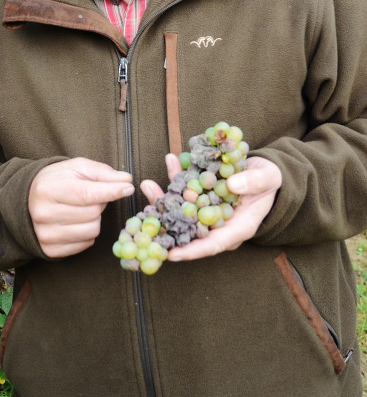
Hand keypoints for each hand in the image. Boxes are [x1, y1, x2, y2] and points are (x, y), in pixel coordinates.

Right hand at [29, 158, 133, 257]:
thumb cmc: (58, 180)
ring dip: (95, 219)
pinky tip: (77, 222)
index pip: (87, 194)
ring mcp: (46, 234)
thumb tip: (127, 181)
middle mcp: (44, 213)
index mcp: (48, 188)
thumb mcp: (78, 167)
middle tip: (92, 195)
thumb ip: (103, 172)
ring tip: (84, 208)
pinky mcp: (50, 250)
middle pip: (93, 213)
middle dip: (100, 203)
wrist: (29, 199)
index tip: (128, 188)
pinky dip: (88, 233)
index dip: (111, 191)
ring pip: (92, 230)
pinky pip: (86, 244)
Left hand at [140, 154, 281, 260]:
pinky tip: (170, 161)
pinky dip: (176, 177)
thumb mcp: (268, 179)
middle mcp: (219, 222)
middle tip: (147, 217)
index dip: (193, 251)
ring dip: (165, 197)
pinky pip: (186, 187)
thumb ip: (254, 183)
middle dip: (168, 223)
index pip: (213, 245)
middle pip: (191, 228)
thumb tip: (232, 185)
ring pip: (183, 208)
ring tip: (148, 185)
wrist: (265, 171)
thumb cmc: (269, 181)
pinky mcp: (202, 192)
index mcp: (238, 227)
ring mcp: (208, 207)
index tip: (172, 255)